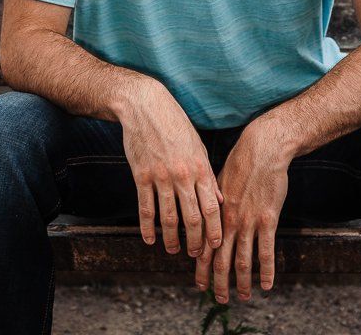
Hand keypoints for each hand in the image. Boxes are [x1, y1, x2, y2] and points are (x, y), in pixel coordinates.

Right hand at [120, 78, 223, 257]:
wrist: (145, 106)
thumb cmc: (175, 124)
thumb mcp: (197, 146)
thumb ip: (208, 175)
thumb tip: (219, 200)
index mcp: (199, 167)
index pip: (212, 207)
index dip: (215, 230)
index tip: (216, 246)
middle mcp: (182, 175)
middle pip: (192, 217)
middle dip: (195, 241)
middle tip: (195, 254)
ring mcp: (161, 176)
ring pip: (168, 217)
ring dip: (172, 239)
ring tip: (173, 250)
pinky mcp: (141, 176)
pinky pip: (145, 208)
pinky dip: (148, 227)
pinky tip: (150, 239)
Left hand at [194, 116, 288, 301]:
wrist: (262, 148)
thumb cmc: (242, 161)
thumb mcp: (221, 181)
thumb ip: (215, 202)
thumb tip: (207, 216)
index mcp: (216, 212)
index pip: (205, 247)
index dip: (202, 268)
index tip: (201, 284)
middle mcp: (230, 220)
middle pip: (221, 259)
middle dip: (219, 282)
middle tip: (219, 298)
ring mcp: (248, 221)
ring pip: (242, 260)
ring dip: (241, 282)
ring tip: (243, 297)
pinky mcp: (267, 219)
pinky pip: (266, 250)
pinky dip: (266, 270)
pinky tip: (267, 284)